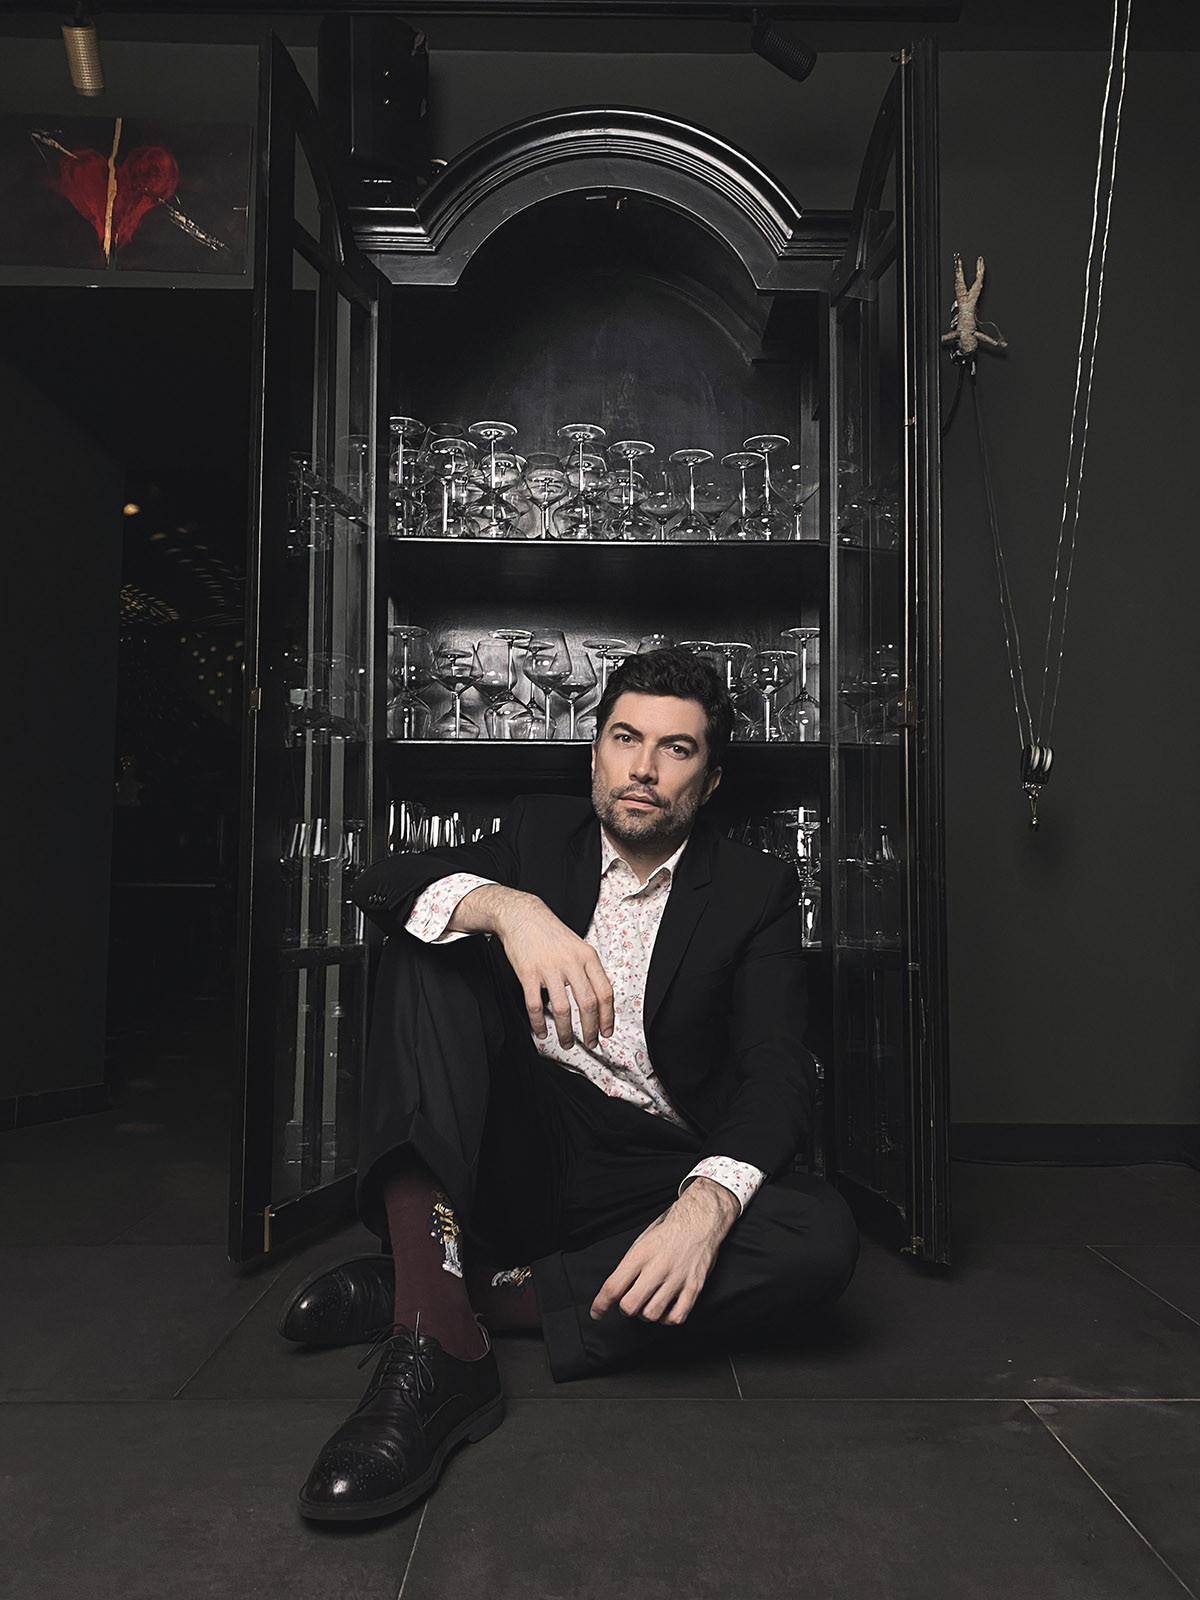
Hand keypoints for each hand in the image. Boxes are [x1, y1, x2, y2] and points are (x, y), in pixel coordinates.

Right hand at [450, 885, 612, 1048]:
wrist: (522, 916)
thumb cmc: (550, 933)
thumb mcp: (578, 946)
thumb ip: (588, 970)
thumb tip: (599, 1000)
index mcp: (587, 956)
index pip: (605, 992)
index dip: (608, 1016)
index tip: (607, 1031)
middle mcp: (571, 963)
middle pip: (587, 1004)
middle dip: (591, 1029)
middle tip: (591, 1042)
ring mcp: (549, 969)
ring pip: (562, 1010)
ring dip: (566, 1032)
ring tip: (567, 1042)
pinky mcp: (528, 974)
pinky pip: (535, 1005)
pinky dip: (539, 1023)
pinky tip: (542, 1032)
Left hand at [589, 1178, 739, 1326]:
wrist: (700, 1221)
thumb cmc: (668, 1231)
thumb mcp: (641, 1241)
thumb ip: (628, 1266)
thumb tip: (615, 1290)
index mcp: (640, 1254)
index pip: (613, 1287)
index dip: (600, 1305)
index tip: (596, 1313)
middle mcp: (657, 1267)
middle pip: (629, 1306)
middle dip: (625, 1309)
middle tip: (630, 1303)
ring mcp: (677, 1278)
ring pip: (651, 1315)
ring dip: (646, 1314)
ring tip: (649, 1303)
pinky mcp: (694, 1287)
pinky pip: (677, 1317)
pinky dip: (667, 1319)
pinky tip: (666, 1309)